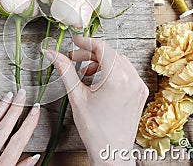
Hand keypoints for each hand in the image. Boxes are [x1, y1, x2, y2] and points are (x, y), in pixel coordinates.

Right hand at [43, 36, 148, 164]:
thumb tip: (52, 53)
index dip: (85, 42)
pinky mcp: (140, 92)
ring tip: (85, 72)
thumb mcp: (76, 96)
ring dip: (101, 61)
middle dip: (90, 53)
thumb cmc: (95, 130)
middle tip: (73, 58)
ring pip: (118, 61)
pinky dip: (111, 71)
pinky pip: (126, 72)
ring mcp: (139, 85)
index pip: (102, 47)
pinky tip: (98, 80)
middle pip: (110, 53)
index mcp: (117, 79)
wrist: (111, 151)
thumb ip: (65, 70)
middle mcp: (132, 79)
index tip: (74, 41)